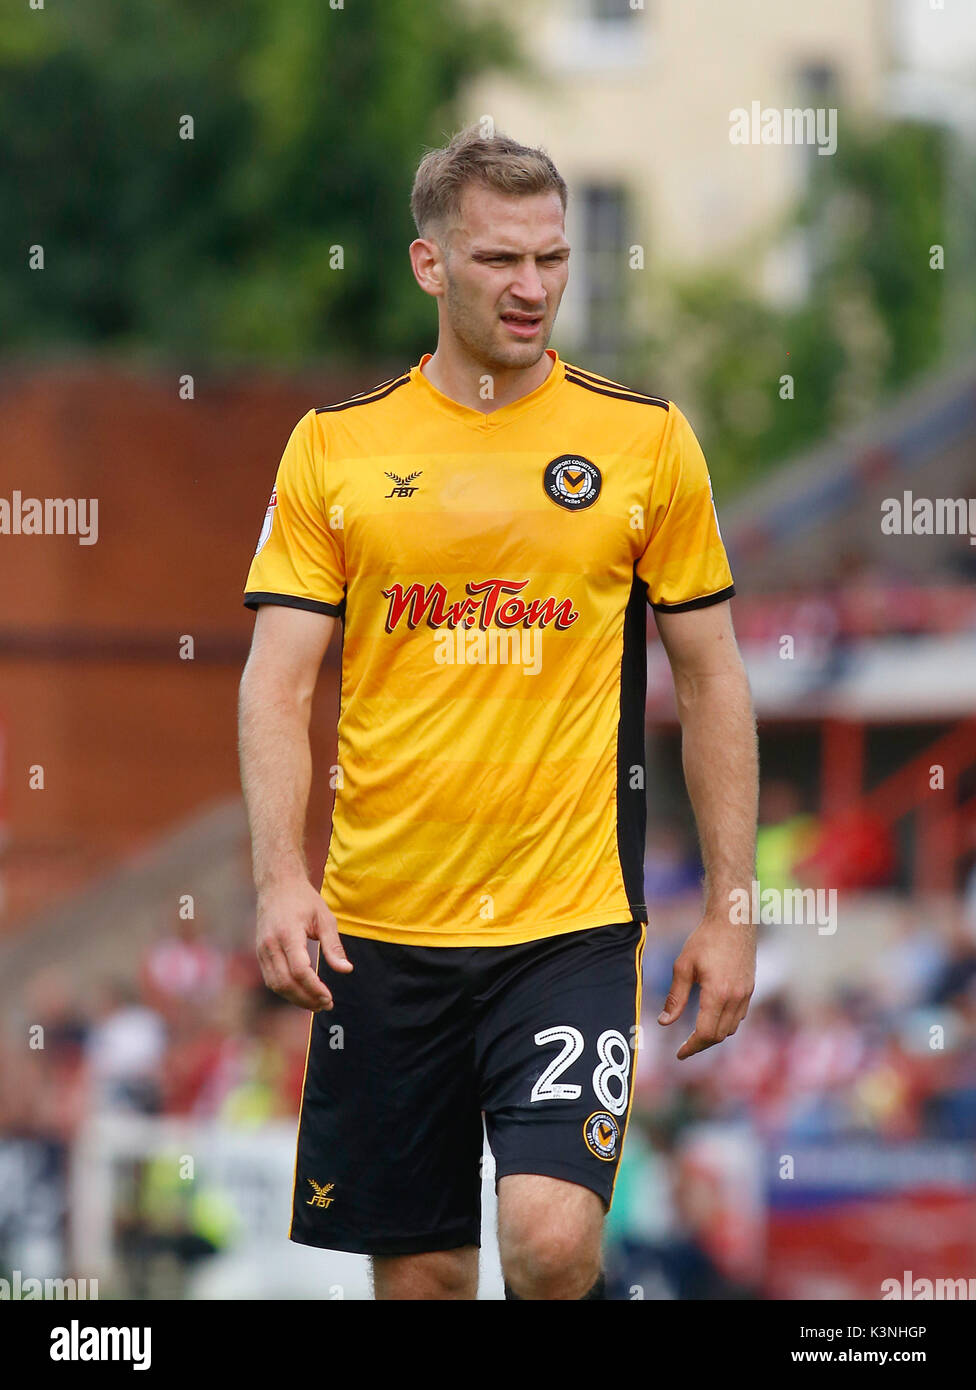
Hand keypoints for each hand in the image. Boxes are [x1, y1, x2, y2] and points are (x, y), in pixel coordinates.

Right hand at [256, 878, 352, 1011]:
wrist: (277, 885)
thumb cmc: (304, 900)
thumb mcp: (324, 918)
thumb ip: (334, 946)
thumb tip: (346, 970)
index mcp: (288, 933)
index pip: (300, 970)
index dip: (314, 988)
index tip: (329, 997)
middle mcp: (271, 944)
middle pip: (286, 982)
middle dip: (306, 999)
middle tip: (326, 1004)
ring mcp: (262, 950)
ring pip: (276, 984)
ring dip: (296, 999)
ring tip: (316, 1003)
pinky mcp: (260, 953)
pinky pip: (271, 979)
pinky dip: (286, 990)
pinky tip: (302, 993)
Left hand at [658, 914, 754, 1059]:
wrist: (732, 921)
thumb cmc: (704, 940)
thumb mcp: (683, 967)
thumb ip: (675, 997)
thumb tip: (664, 1022)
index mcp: (717, 994)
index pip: (705, 1034)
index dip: (691, 1048)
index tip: (679, 1054)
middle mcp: (735, 998)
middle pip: (719, 1036)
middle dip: (701, 1045)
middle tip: (684, 1047)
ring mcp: (746, 994)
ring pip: (731, 1028)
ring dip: (714, 1035)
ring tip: (696, 1035)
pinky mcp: (750, 988)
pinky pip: (739, 1016)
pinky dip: (725, 1023)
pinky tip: (712, 1017)